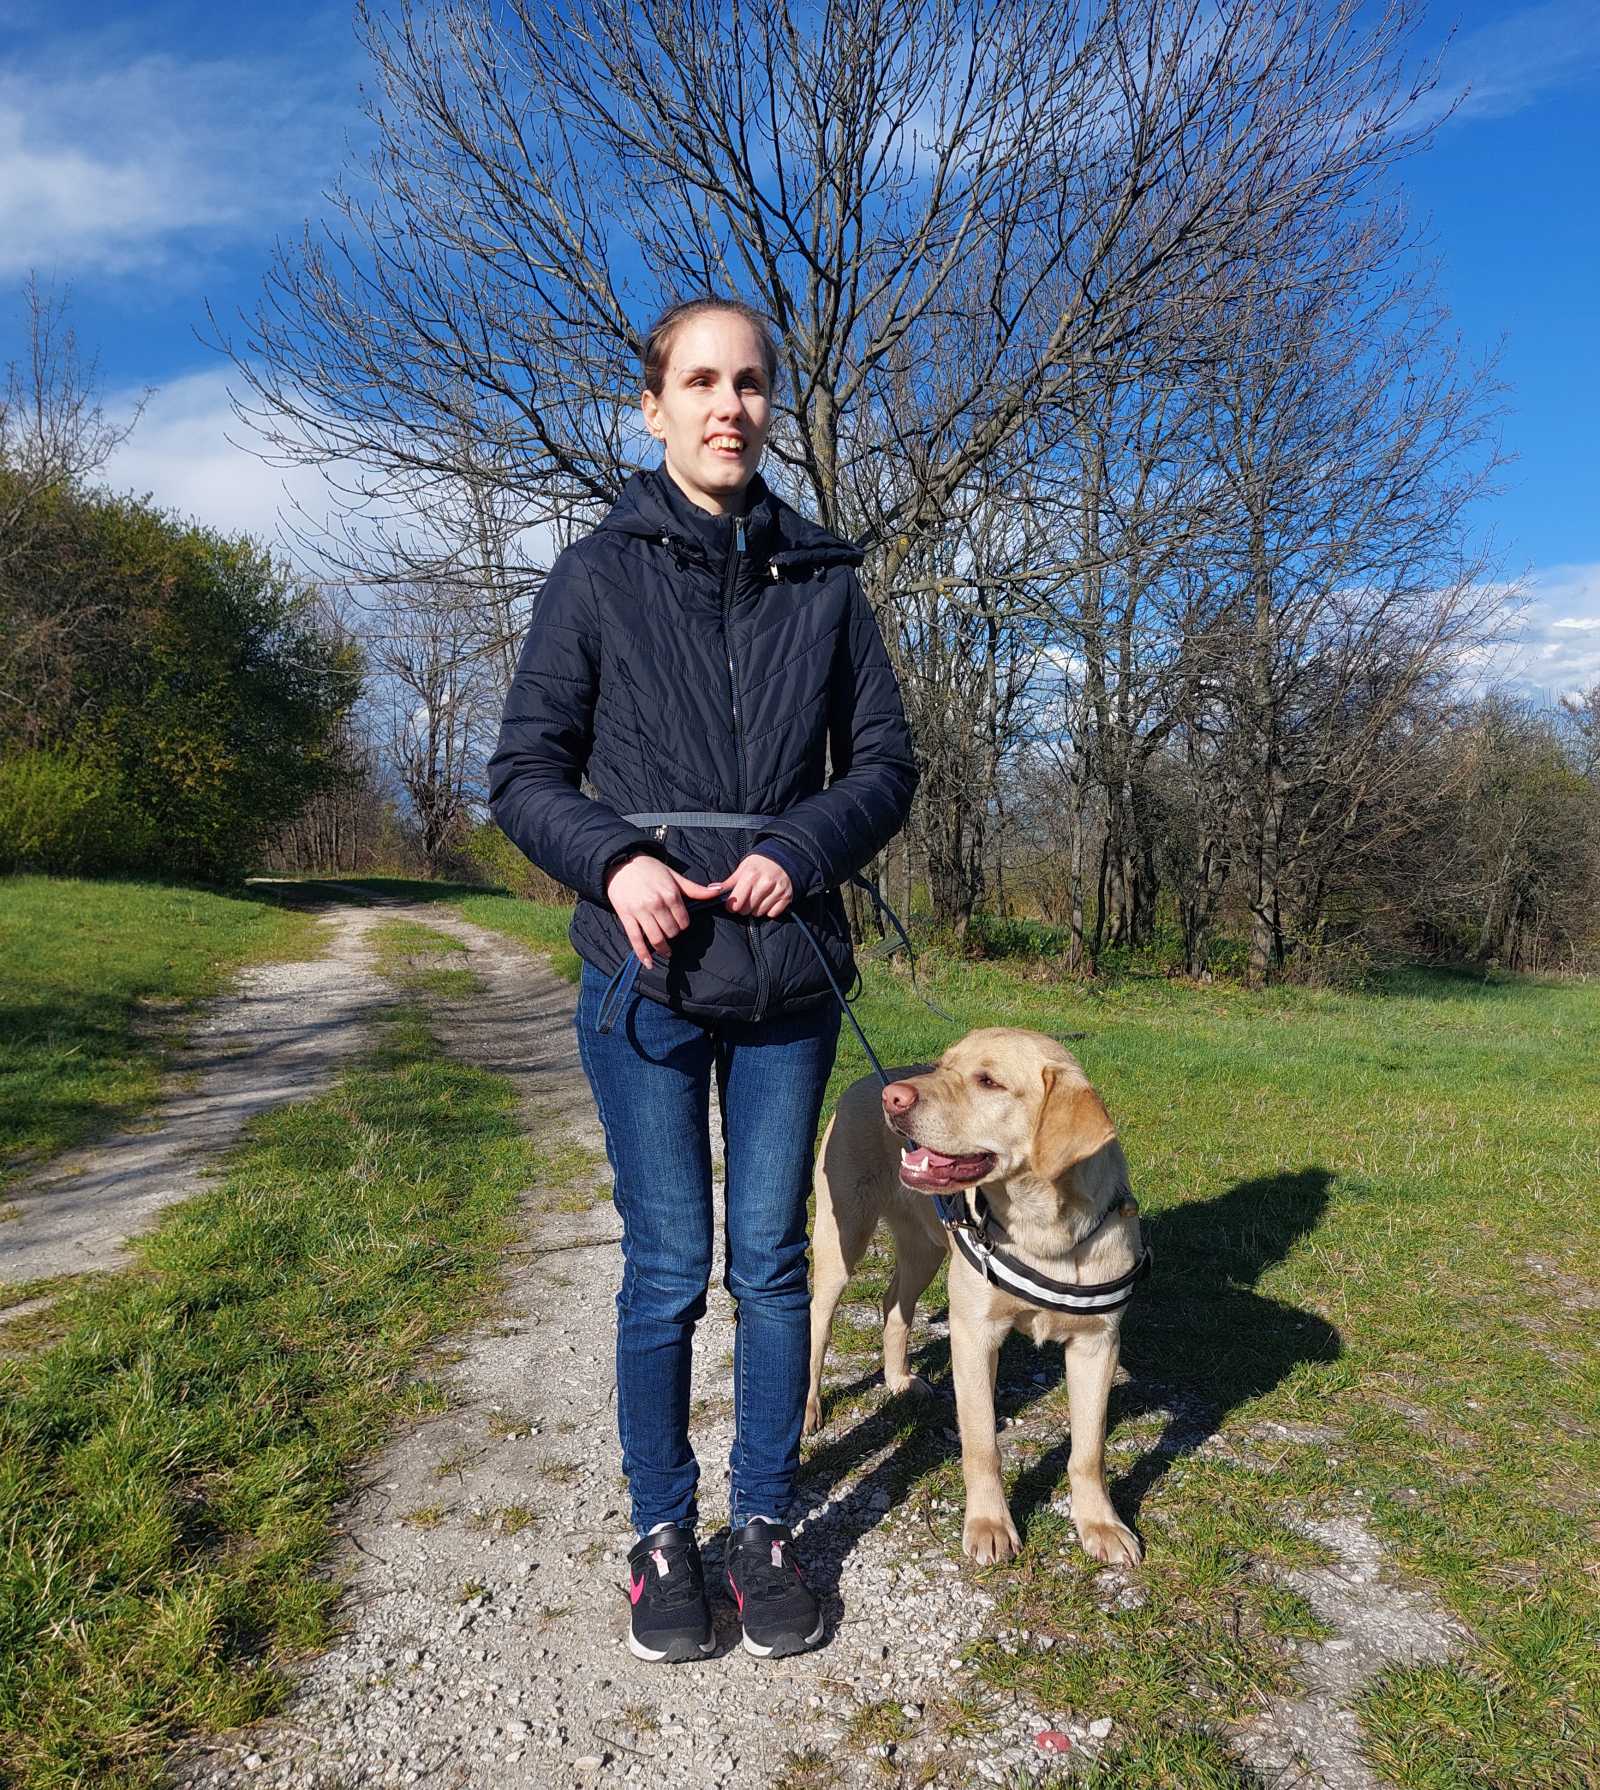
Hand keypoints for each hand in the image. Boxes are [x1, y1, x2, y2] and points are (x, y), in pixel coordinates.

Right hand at [605, 855, 726, 967]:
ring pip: (656, 938)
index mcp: (670, 894)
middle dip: (673, 934)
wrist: (622, 863)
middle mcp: (656, 904)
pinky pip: (635, 939)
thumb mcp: (674, 876)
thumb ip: (695, 889)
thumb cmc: (650, 869)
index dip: (683, 925)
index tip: (679, 923)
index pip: (684, 921)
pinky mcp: (626, 917)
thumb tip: (718, 891)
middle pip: (671, 931)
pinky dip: (642, 954)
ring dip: (662, 948)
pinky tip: (648, 964)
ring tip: (666, 951)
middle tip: (670, 932)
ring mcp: (640, 911)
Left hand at [719, 851, 793, 918]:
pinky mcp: (787, 896)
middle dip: (743, 908)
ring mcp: (777, 890)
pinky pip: (772, 914)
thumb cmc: (760, 863)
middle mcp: (765, 883)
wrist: (784, 857)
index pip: (736, 904)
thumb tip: (712, 890)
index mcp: (751, 875)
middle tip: (746, 900)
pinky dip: (769, 910)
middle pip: (746, 910)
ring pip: (759, 913)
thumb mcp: (743, 868)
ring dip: (756, 909)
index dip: (731, 906)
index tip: (733, 903)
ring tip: (757, 899)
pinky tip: (768, 900)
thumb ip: (729, 882)